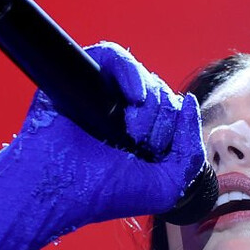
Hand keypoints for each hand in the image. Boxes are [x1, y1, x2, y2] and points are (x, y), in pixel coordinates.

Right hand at [8, 41, 205, 228]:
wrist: (58, 190)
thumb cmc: (104, 193)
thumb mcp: (167, 186)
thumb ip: (190, 151)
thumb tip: (188, 103)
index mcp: (144, 136)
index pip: (176, 114)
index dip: (177, 129)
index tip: (156, 153)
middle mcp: (124, 113)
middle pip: (164, 94)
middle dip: (162, 121)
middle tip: (140, 145)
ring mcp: (104, 94)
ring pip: (145, 77)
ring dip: (149, 105)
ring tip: (131, 132)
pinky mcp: (82, 78)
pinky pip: (115, 55)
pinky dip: (130, 71)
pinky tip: (134, 96)